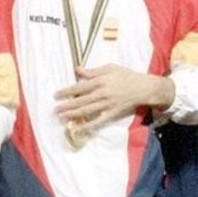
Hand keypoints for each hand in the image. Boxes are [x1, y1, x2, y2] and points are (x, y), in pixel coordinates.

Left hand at [54, 65, 173, 130]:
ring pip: (86, 111)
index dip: (66, 92)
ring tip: (62, 116)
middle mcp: (102, 94)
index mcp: (101, 81)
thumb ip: (93, 71)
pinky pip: (98, 121)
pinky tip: (78, 128)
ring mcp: (107, 105)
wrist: (143, 88)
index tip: (56, 95)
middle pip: (80, 101)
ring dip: (73, 114)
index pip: (79, 87)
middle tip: (55, 109)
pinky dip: (88, 125)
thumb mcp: (110, 68)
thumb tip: (77, 69)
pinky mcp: (112, 113)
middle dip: (66, 105)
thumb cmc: (126, 75)